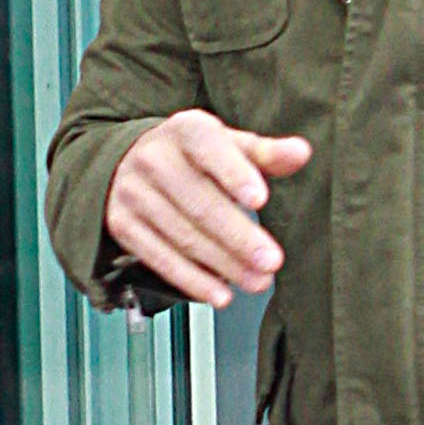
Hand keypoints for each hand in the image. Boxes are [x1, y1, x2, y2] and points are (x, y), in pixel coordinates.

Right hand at [105, 110, 312, 308]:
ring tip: (256, 281)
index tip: (260, 201)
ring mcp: (133, 194)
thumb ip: (264, 152)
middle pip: (199, 203)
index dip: (234, 174)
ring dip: (223, 264)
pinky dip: (192, 280)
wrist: (127, 162)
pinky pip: (160, 258)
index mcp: (185, 131)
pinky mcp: (123, 226)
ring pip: (183, 236)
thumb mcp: (227, 144)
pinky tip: (219, 293)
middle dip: (238, 236)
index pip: (209, 148)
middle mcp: (153, 159)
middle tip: (271, 261)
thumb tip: (300, 153)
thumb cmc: (191, 155)